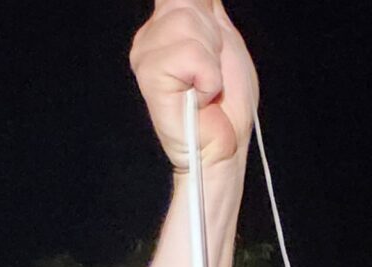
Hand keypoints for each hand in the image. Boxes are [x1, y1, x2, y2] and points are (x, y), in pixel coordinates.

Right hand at [129, 1, 258, 170]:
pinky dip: (208, 79)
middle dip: (213, 39)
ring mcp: (145, 54)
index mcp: (166, 23)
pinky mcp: (150, 74)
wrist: (225, 147)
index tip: (208, 37)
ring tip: (205, 87)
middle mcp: (150, 34)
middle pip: (188, 3)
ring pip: (188, 24)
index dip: (197, 5)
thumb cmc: (225, 103)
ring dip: (211, 61)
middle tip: (211, 74)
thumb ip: (207, 7)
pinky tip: (199, 98)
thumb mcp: (223, 40)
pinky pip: (191, 55)